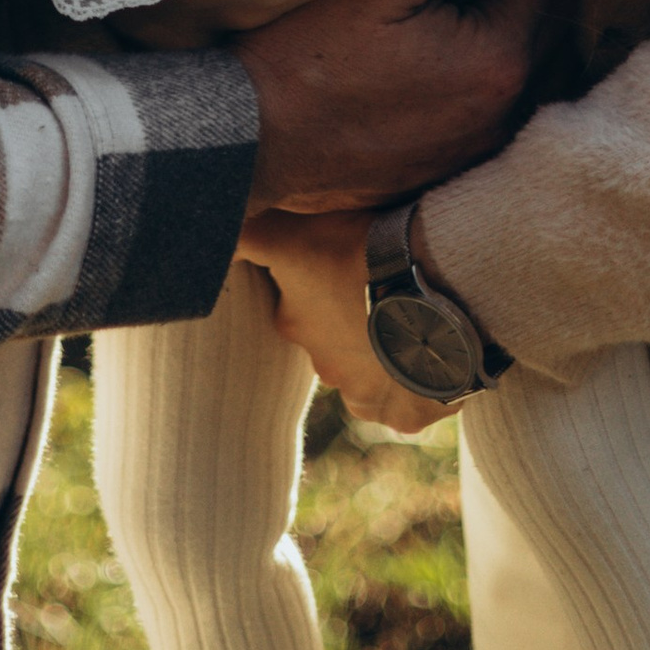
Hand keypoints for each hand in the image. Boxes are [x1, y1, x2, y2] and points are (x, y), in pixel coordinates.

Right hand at [237, 0, 557, 209]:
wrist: (248, 140)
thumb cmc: (307, 53)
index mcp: (500, 60)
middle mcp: (503, 113)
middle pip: (533, 13)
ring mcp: (476, 144)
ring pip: (507, 52)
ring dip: (488, 14)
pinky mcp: (447, 160)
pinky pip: (479, 93)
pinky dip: (466, 59)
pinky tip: (418, 39)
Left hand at [241, 208, 441, 433]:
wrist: (435, 290)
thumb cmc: (362, 255)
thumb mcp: (292, 234)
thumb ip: (246, 236)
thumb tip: (208, 235)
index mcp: (296, 323)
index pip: (298, 303)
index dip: (323, 280)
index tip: (347, 261)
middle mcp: (325, 369)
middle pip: (337, 343)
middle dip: (355, 322)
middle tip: (385, 284)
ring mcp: (367, 397)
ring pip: (376, 372)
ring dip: (390, 351)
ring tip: (420, 314)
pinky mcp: (410, 415)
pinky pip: (416, 397)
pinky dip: (425, 375)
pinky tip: (442, 344)